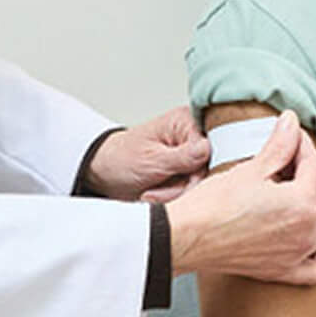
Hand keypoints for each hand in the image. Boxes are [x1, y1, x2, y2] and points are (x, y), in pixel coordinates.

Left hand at [85, 106, 210, 201]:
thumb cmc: (121, 159)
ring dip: (176, 193)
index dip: (200, 170)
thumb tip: (208, 149)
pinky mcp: (185, 170)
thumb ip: (183, 156)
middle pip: (207, 167)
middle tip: (160, 192)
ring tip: (153, 192)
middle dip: (184, 186)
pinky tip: (156, 193)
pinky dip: (174, 195)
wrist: (105, 174)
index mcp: (184, 121)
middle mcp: (190, 135)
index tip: (184, 184)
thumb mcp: (152, 160)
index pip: (210, 147)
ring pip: (200, 181)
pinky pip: (192, 187)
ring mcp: (189, 153)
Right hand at [165, 111, 315, 284]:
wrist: (186, 238)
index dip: (302, 145)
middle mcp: (308, 231)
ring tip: (294, 195)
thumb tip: (291, 122)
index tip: (290, 136)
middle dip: (310, 173)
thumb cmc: (212, 205)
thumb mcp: (250, 170)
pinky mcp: (284, 272)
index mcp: (302, 203)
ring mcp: (298, 255)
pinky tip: (308, 236)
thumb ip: (279, 146)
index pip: (314, 165)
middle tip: (287, 162)